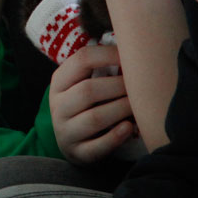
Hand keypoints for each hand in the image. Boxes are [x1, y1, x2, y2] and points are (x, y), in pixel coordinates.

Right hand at [49, 43, 134, 164]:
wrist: (73, 141)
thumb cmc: (87, 105)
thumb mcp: (82, 83)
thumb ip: (99, 67)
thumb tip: (133, 45)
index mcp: (59, 82)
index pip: (81, 59)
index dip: (109, 54)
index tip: (131, 56)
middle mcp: (57, 105)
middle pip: (89, 90)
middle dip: (120, 86)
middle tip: (140, 86)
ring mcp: (65, 130)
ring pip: (95, 118)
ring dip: (122, 110)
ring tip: (139, 106)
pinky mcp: (77, 152)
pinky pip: (97, 146)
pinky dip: (116, 136)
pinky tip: (129, 128)